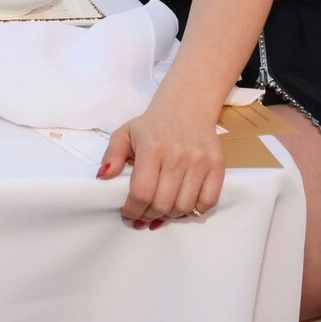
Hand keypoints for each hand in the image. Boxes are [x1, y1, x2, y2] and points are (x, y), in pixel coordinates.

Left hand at [97, 106, 224, 228]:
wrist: (187, 106)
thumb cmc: (154, 124)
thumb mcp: (125, 133)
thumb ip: (112, 155)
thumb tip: (103, 177)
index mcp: (152, 149)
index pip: (141, 193)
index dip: (133, 210)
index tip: (129, 213)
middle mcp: (177, 156)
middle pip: (162, 204)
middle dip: (149, 215)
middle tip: (144, 213)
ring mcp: (200, 161)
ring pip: (184, 207)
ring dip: (170, 215)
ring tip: (162, 209)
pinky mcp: (217, 165)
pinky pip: (208, 201)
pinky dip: (194, 210)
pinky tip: (183, 203)